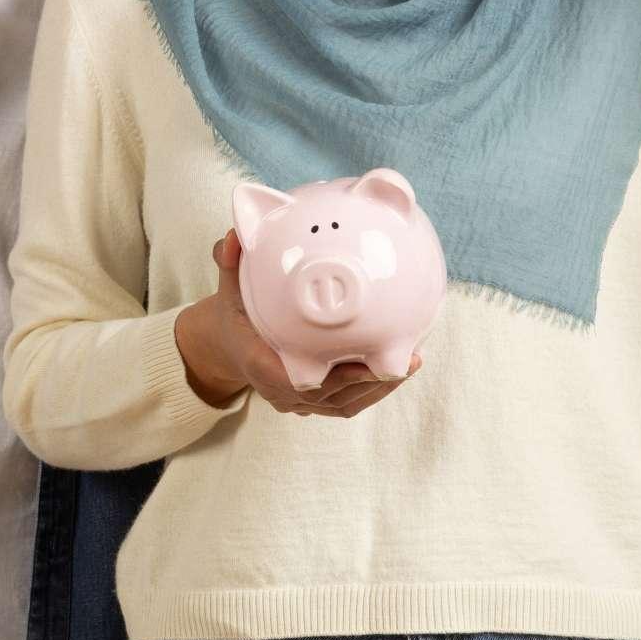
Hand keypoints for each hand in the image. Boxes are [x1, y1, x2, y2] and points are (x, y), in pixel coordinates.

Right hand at [175, 231, 421, 417]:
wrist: (228, 348)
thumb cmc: (235, 316)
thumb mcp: (228, 289)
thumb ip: (231, 263)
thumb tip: (234, 234)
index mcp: (262, 365)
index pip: (301, 382)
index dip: (338, 378)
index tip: (369, 364)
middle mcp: (280, 391)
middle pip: (333, 397)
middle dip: (372, 382)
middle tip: (409, 358)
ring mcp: (297, 403)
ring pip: (344, 404)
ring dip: (379, 388)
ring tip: (412, 362)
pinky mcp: (310, 405)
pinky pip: (345, 404)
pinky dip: (372, 391)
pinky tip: (398, 370)